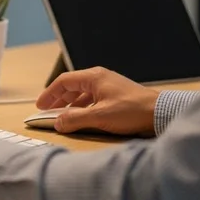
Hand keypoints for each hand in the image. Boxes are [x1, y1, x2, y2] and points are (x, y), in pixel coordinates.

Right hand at [36, 67, 158, 135]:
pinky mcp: (116, 95)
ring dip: (70, 105)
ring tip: (61, 117)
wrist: (159, 113)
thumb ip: (75, 119)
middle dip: (58, 99)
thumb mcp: (99, 116)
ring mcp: (108, 86)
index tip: (40, 106)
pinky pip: (92, 99)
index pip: (64, 82)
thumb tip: (57, 123)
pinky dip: (82, 107)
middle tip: (47, 112)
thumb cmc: (132, 111)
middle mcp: (100, 78)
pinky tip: (81, 118)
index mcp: (94, 77)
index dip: (49, 94)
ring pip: (82, 93)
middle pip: (72, 86)